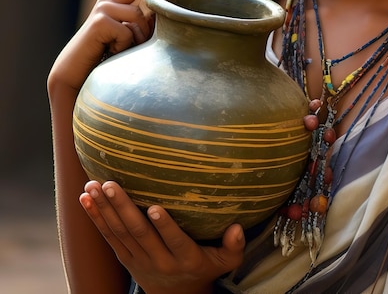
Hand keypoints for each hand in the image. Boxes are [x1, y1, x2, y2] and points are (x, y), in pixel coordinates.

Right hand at [48, 0, 170, 93]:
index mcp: (115, 1)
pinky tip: (110, 52)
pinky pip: (127, 32)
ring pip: (138, 16)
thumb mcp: (128, 35)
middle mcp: (107, 0)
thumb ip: (142, 23)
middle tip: (148, 28)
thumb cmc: (106, 55)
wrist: (76, 73)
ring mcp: (102, 9)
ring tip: (122, 49)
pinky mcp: (99, 22)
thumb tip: (163, 14)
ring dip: (137, 37)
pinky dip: (124, 46)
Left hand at [80, 181, 244, 293]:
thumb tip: (237, 227)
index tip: (154, 206)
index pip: (174, 241)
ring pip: (119, 234)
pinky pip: (108, 238)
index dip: (164, 225)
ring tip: (93, 187)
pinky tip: (85, 200)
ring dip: (104, 210)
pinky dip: (96, 219)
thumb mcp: (225, 262)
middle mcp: (159, 260)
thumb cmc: (205, 268)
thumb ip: (234, 246)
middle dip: (123, 208)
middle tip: (111, 185)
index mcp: (185, 258)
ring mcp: (138, 259)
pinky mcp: (125, 258)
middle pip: (139, 233)